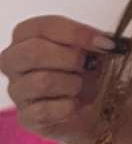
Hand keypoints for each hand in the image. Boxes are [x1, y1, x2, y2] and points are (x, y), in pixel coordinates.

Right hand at [0, 16, 123, 143]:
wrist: (95, 108)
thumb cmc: (89, 70)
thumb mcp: (94, 48)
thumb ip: (95, 40)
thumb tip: (106, 42)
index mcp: (26, 34)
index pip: (45, 26)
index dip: (77, 33)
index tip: (107, 44)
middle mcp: (13, 60)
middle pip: (34, 52)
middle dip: (71, 59)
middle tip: (89, 65)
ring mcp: (16, 90)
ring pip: (42, 82)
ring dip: (72, 84)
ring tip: (80, 87)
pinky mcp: (25, 117)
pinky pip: (45, 110)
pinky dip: (69, 108)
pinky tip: (75, 105)